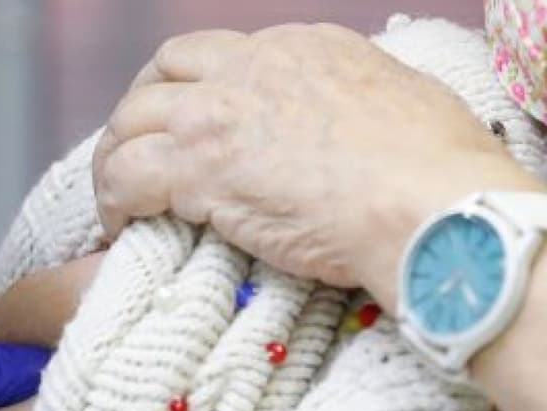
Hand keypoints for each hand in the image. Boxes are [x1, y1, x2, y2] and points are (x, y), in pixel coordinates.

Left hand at [92, 23, 535, 304]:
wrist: (427, 204)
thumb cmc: (434, 169)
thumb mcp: (392, 100)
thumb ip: (345, 103)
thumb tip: (336, 132)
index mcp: (298, 47)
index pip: (216, 56)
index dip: (190, 91)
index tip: (188, 127)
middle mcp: (248, 68)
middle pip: (160, 75)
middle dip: (139, 113)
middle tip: (135, 155)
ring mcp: (216, 115)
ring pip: (128, 124)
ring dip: (115, 160)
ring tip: (118, 199)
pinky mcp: (196, 168)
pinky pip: (125, 177)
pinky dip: (114, 200)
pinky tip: (120, 225)